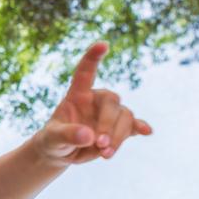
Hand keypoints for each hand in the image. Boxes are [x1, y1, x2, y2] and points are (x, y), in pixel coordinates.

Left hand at [36, 42, 151, 165]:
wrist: (62, 153)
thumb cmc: (53, 140)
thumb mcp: (52, 139)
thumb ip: (67, 135)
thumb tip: (89, 135)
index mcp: (77, 95)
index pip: (85, 72)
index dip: (93, 57)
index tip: (102, 44)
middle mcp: (96, 100)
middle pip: (112, 103)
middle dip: (108, 125)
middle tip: (100, 145)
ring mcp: (109, 114)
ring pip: (125, 116)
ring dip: (118, 136)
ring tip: (106, 154)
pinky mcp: (119, 128)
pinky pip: (133, 125)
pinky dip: (140, 128)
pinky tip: (146, 131)